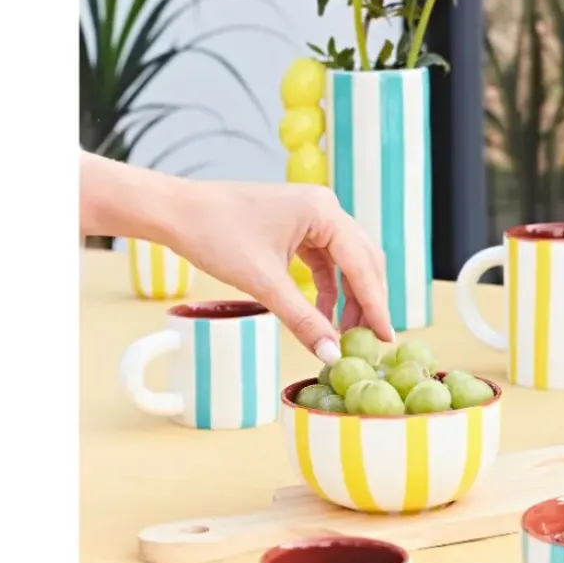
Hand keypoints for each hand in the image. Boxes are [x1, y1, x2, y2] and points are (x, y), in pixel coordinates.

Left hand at [165, 180, 391, 360]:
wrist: (176, 212)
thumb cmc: (215, 235)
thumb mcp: (263, 283)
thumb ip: (302, 319)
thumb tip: (332, 354)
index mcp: (323, 211)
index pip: (362, 264)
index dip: (375, 304)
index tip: (386, 338)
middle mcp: (325, 208)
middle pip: (362, 261)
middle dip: (366, 302)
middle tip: (370, 340)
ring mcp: (311, 215)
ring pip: (346, 262)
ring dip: (348, 297)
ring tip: (345, 333)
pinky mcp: (297, 226)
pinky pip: (325, 260)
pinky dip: (328, 288)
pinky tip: (322, 315)